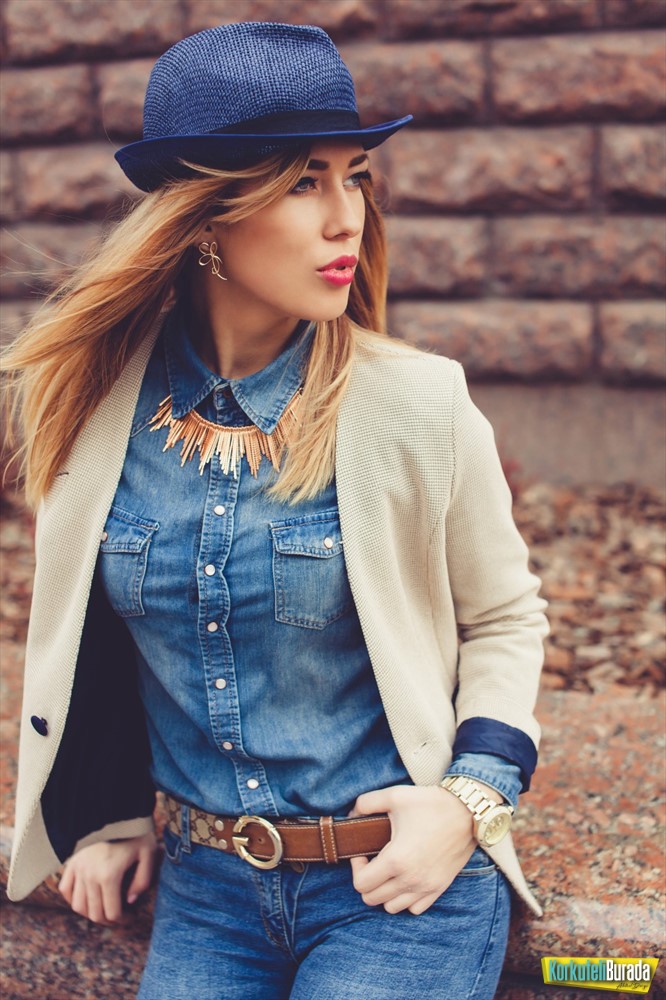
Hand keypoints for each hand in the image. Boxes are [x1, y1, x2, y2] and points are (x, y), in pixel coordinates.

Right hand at [58, 831, 157, 924]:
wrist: (114, 808)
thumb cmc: (135, 830)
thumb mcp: (148, 853)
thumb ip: (143, 880)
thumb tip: (130, 901)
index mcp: (109, 875)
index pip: (111, 912)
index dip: (122, 920)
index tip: (129, 916)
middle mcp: (90, 875)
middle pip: (94, 913)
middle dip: (107, 920)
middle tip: (118, 917)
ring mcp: (78, 869)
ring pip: (77, 905)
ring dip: (90, 913)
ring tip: (102, 910)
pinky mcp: (71, 862)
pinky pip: (65, 889)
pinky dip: (73, 899)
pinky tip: (85, 898)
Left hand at [348, 781, 499, 915]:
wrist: (468, 812)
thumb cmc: (430, 804)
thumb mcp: (394, 796)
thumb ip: (365, 803)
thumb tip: (350, 814)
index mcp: (396, 860)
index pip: (361, 884)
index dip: (355, 867)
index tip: (363, 852)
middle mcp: (410, 880)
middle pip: (372, 899)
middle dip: (367, 880)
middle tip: (374, 860)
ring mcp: (426, 887)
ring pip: (391, 907)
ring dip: (385, 892)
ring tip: (389, 870)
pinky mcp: (439, 888)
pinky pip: (414, 908)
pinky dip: (405, 899)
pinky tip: (406, 877)